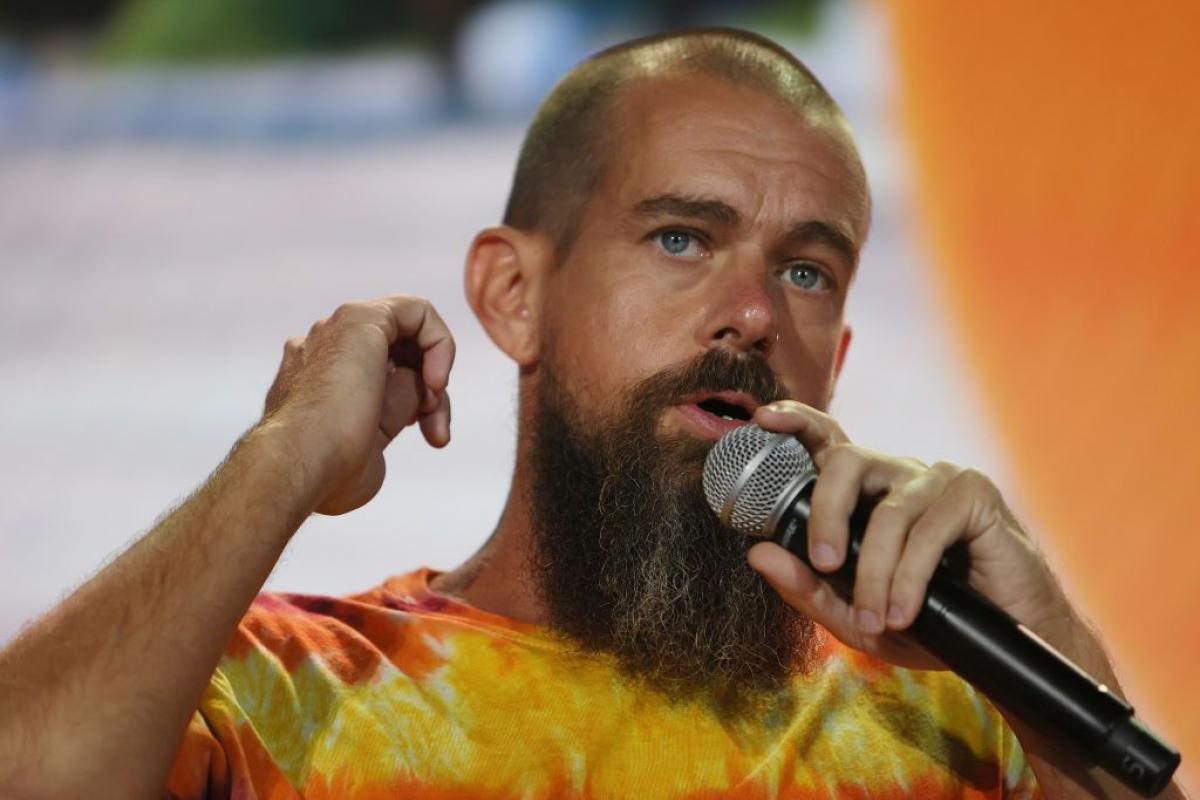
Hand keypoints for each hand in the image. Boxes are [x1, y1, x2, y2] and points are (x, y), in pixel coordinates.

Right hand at [258, 295, 454, 515]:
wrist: (301, 464)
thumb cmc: (329, 473)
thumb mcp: (374, 443)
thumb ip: (394, 412)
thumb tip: (420, 389)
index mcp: (322, 376)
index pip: (388, 375)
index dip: (421, 405)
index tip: (433, 437)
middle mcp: (325, 347)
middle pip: (401, 355)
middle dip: (432, 395)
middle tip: (438, 434)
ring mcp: (337, 329)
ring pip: (409, 333)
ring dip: (434, 371)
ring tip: (433, 406)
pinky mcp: (360, 317)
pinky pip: (416, 310)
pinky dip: (438, 342)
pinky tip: (435, 380)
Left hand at [746, 401, 1073, 670]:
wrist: (997, 646)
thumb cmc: (924, 621)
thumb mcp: (854, 615)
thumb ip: (807, 586)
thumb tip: (758, 553)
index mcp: (865, 491)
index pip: (826, 439)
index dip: (795, 421)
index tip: (763, 419)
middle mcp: (897, 474)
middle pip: (846, 460)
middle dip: (827, 513)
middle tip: (824, 565)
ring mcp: (937, 478)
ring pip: (889, 511)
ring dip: (875, 573)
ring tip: (876, 620)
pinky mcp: (974, 494)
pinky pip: (929, 530)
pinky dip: (910, 578)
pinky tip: (906, 613)